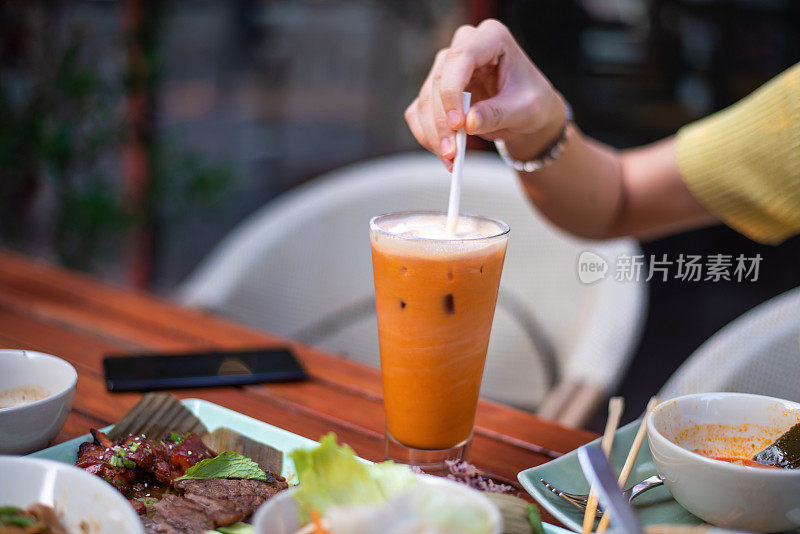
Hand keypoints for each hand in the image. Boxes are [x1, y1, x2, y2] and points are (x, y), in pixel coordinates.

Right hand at [405, 19, 565, 170]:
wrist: (526, 110)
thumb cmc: (532, 101)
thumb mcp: (526, 110)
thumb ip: (499, 114)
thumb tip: (469, 123)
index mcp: (492, 38)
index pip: (461, 57)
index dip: (453, 91)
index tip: (458, 124)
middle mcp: (464, 46)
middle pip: (439, 81)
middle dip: (442, 122)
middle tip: (453, 153)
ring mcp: (445, 67)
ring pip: (425, 100)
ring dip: (434, 133)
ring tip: (451, 159)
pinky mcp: (434, 89)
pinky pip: (419, 112)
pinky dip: (428, 136)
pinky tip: (445, 153)